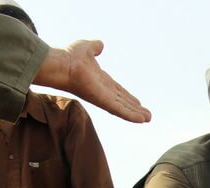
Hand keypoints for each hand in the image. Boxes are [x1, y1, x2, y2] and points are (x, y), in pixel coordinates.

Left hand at [34, 40, 151, 122]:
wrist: (61, 64)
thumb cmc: (69, 57)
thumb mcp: (86, 48)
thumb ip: (95, 47)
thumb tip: (100, 44)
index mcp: (100, 81)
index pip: (118, 91)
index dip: (128, 97)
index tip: (138, 103)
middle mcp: (103, 91)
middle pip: (122, 102)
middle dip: (135, 109)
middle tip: (147, 116)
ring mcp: (103, 98)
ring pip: (123, 108)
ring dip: (136, 114)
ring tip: (148, 119)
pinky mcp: (103, 101)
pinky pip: (119, 110)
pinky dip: (130, 115)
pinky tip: (141, 120)